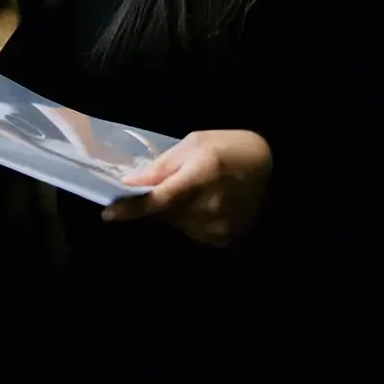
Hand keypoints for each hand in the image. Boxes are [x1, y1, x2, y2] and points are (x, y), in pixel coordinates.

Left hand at [102, 130, 272, 247]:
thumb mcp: (193, 143)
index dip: (132, 209)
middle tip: (169, 184)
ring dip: (175, 211)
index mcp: (201, 176)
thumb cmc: (230, 147)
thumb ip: (162, 167)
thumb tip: (131, 184)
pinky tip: (207, 203)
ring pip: (178, 225)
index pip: (158, 200)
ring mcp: (220, 227)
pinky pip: (194, 232)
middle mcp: (210, 207)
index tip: (108, 214)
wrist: (274, 167)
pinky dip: (191, 220)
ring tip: (193, 190)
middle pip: (165, 214)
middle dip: (157, 202)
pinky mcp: (227, 240)